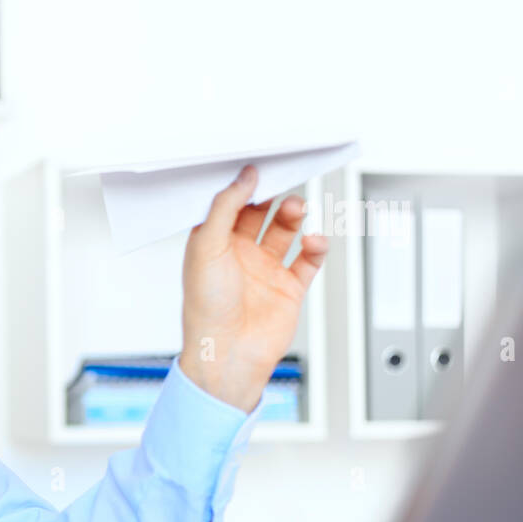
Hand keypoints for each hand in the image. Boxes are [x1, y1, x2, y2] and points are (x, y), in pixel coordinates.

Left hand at [177, 164, 328, 413]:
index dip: (244, 187)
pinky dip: (316, 246)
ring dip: (294, 216)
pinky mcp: (289, 289)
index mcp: (213, 245)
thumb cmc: (206, 308)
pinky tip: (313, 240)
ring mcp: (265, 271)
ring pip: (286, 231)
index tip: (259, 167)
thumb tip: (245, 177)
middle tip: (284, 179)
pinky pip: (309, 260)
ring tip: (296, 208)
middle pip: (261, 213)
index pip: (231, 206)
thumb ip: (225, 208)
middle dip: (273, 196)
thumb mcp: (206, 247)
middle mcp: (239, 255)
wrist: (227, 354)